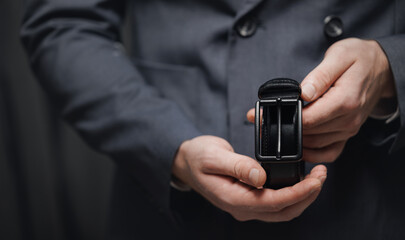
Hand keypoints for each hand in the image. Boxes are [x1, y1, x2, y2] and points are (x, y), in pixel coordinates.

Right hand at [172, 135, 326, 221]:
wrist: (187, 162)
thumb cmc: (197, 157)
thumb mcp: (213, 157)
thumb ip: (237, 166)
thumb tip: (261, 177)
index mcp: (233, 199)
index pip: (274, 202)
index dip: (298, 192)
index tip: (316, 179)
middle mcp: (242, 208)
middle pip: (284, 211)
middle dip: (308, 195)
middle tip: (322, 174)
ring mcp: (246, 206)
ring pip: (283, 211)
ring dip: (303, 197)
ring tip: (316, 177)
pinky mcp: (250, 199)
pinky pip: (276, 204)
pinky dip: (293, 195)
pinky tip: (300, 181)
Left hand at [247, 38, 394, 162]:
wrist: (381, 68)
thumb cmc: (359, 59)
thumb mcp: (339, 56)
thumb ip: (320, 76)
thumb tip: (303, 93)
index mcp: (345, 100)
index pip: (309, 119)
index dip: (284, 118)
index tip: (264, 114)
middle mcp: (348, 119)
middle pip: (309, 133)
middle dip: (283, 128)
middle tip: (261, 120)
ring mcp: (348, 129)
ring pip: (315, 145)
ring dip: (294, 140)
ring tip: (275, 128)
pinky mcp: (347, 134)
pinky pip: (329, 153)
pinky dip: (312, 153)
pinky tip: (298, 146)